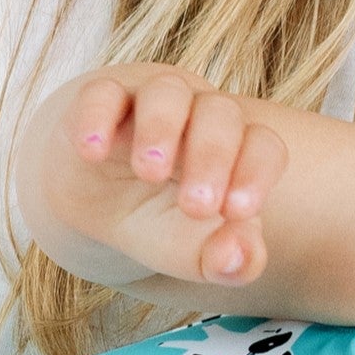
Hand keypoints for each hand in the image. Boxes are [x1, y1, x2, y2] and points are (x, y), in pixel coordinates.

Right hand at [35, 63, 287, 290]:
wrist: (92, 201)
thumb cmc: (156, 220)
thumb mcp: (191, 252)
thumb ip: (227, 262)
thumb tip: (238, 259)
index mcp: (235, 148)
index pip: (262, 144)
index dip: (256, 173)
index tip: (236, 213)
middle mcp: (198, 115)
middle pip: (220, 113)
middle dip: (212, 156)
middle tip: (195, 207)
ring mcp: (148, 101)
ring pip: (166, 92)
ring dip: (162, 128)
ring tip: (149, 173)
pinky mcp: (99, 99)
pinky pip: (102, 94)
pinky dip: (98, 118)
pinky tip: (92, 152)